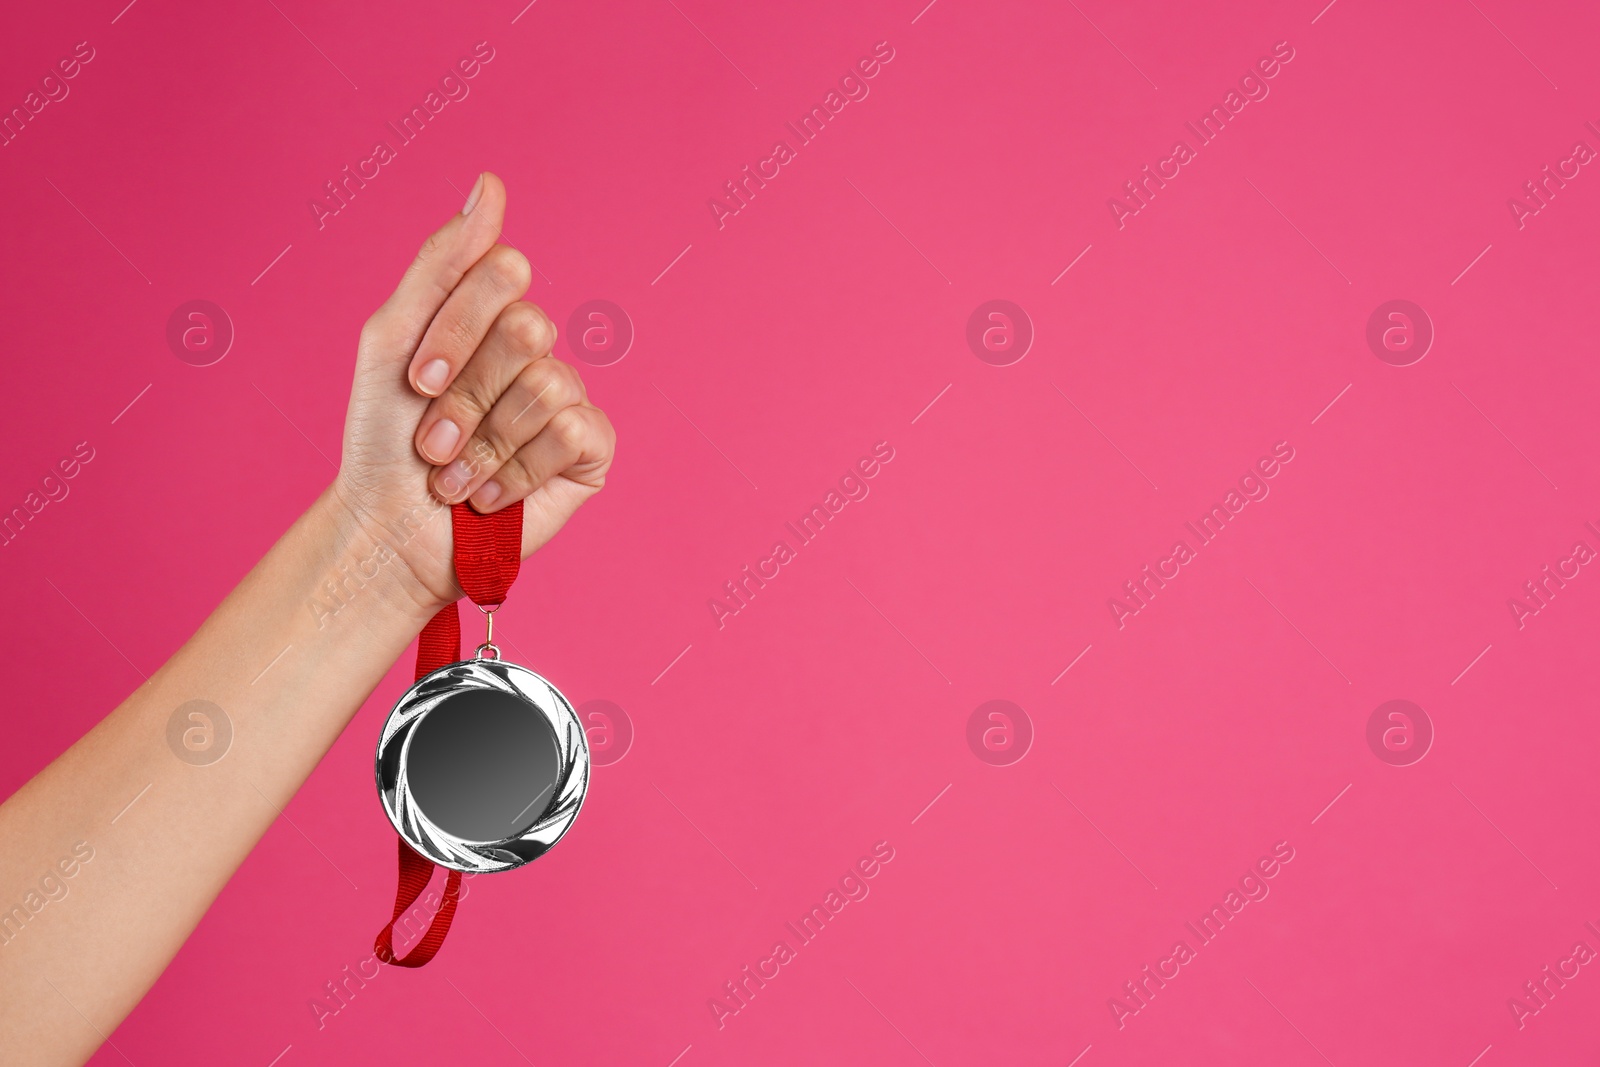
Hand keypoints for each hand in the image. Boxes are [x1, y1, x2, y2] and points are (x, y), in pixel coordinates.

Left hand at [331, 173, 614, 614]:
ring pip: (546, 386)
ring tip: (455, 478)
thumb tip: (490, 184)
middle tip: (433, 440)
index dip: (456, 330)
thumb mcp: (394, 339)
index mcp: (493, 313)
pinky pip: (571, 432)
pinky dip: (518, 469)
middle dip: (465, 396)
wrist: (392, 530)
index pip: (505, 272)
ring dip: (483, 444)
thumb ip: (442, 262)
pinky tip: (494, 493)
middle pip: (527, 330)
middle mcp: (537, 350)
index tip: (417, 381)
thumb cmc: (386, 439)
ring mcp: (568, 397)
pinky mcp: (591, 450)